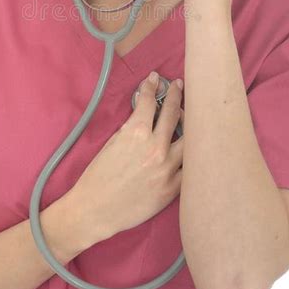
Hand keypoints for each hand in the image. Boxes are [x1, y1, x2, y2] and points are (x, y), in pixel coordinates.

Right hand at [71, 75, 183, 242]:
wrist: (96, 210)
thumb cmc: (98, 176)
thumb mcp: (111, 143)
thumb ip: (131, 127)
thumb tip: (145, 114)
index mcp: (136, 133)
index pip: (149, 101)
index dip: (151, 86)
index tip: (154, 78)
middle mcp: (155, 147)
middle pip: (173, 112)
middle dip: (175, 94)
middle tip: (178, 86)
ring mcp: (167, 168)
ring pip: (189, 138)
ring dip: (190, 122)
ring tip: (190, 114)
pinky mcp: (172, 188)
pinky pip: (190, 167)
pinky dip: (191, 154)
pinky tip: (192, 147)